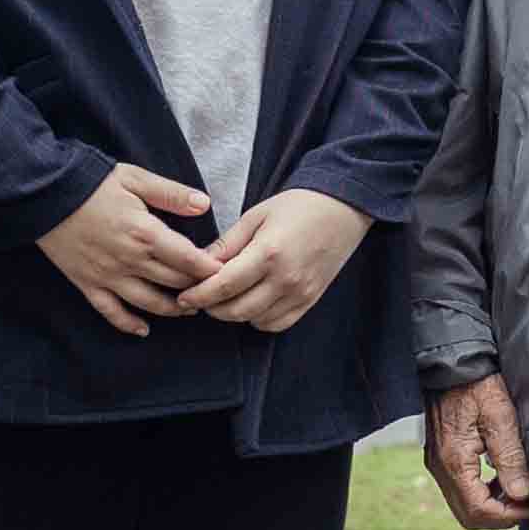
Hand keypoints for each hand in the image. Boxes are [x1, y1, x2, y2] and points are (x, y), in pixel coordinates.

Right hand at [38, 162, 218, 334]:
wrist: (43, 193)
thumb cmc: (92, 181)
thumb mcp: (135, 178)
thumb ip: (171, 194)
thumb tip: (204, 205)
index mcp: (145, 234)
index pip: (188, 260)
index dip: (210, 270)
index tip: (227, 273)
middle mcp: (130, 260)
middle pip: (173, 283)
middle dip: (197, 290)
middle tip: (214, 293)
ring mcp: (108, 275)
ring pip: (148, 303)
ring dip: (171, 310)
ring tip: (188, 310)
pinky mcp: (87, 283)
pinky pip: (110, 311)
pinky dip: (127, 324)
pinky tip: (143, 330)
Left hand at [180, 185, 367, 331]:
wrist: (343, 208)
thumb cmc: (298, 205)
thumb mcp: (256, 215)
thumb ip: (227, 244)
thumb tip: (198, 264)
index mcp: (268, 253)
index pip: (224, 286)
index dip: (199, 295)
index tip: (184, 296)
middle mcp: (285, 278)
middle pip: (236, 310)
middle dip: (211, 307)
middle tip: (200, 297)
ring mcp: (300, 293)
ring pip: (254, 320)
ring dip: (234, 313)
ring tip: (226, 297)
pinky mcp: (310, 300)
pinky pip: (277, 324)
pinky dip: (258, 319)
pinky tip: (252, 303)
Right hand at [421, 369, 528, 529]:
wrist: (453, 364)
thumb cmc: (478, 385)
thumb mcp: (501, 417)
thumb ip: (510, 458)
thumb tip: (521, 494)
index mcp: (454, 461)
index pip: (479, 510)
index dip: (509, 515)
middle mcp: (441, 468)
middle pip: (469, 516)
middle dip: (501, 516)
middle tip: (527, 504)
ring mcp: (438, 464)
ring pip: (464, 506)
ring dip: (493, 506)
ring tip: (518, 490)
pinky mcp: (441, 459)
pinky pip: (461, 490)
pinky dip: (483, 493)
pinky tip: (501, 478)